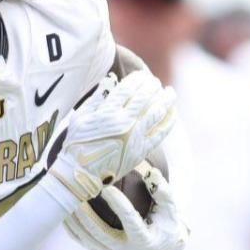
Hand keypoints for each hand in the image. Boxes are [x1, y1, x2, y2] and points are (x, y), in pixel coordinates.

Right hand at [50, 71, 178, 200]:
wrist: (80, 174)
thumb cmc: (77, 144)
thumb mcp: (80, 117)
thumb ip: (96, 98)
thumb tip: (111, 80)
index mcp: (107, 113)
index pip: (128, 89)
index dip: (137, 79)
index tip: (142, 75)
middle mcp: (124, 124)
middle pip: (145, 98)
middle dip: (152, 86)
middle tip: (155, 82)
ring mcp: (135, 138)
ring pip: (157, 112)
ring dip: (166, 99)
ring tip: (170, 92)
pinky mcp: (141, 151)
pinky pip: (161, 133)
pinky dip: (169, 121)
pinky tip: (172, 112)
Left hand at [64, 166, 188, 249]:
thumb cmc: (166, 226)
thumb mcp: (170, 210)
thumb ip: (162, 191)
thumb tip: (152, 173)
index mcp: (145, 241)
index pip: (131, 221)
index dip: (119, 205)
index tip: (107, 188)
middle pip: (101, 234)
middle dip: (86, 215)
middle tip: (76, 195)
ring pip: (88, 240)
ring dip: (74, 222)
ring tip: (63, 202)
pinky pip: (84, 243)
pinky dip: (72, 230)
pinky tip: (63, 215)